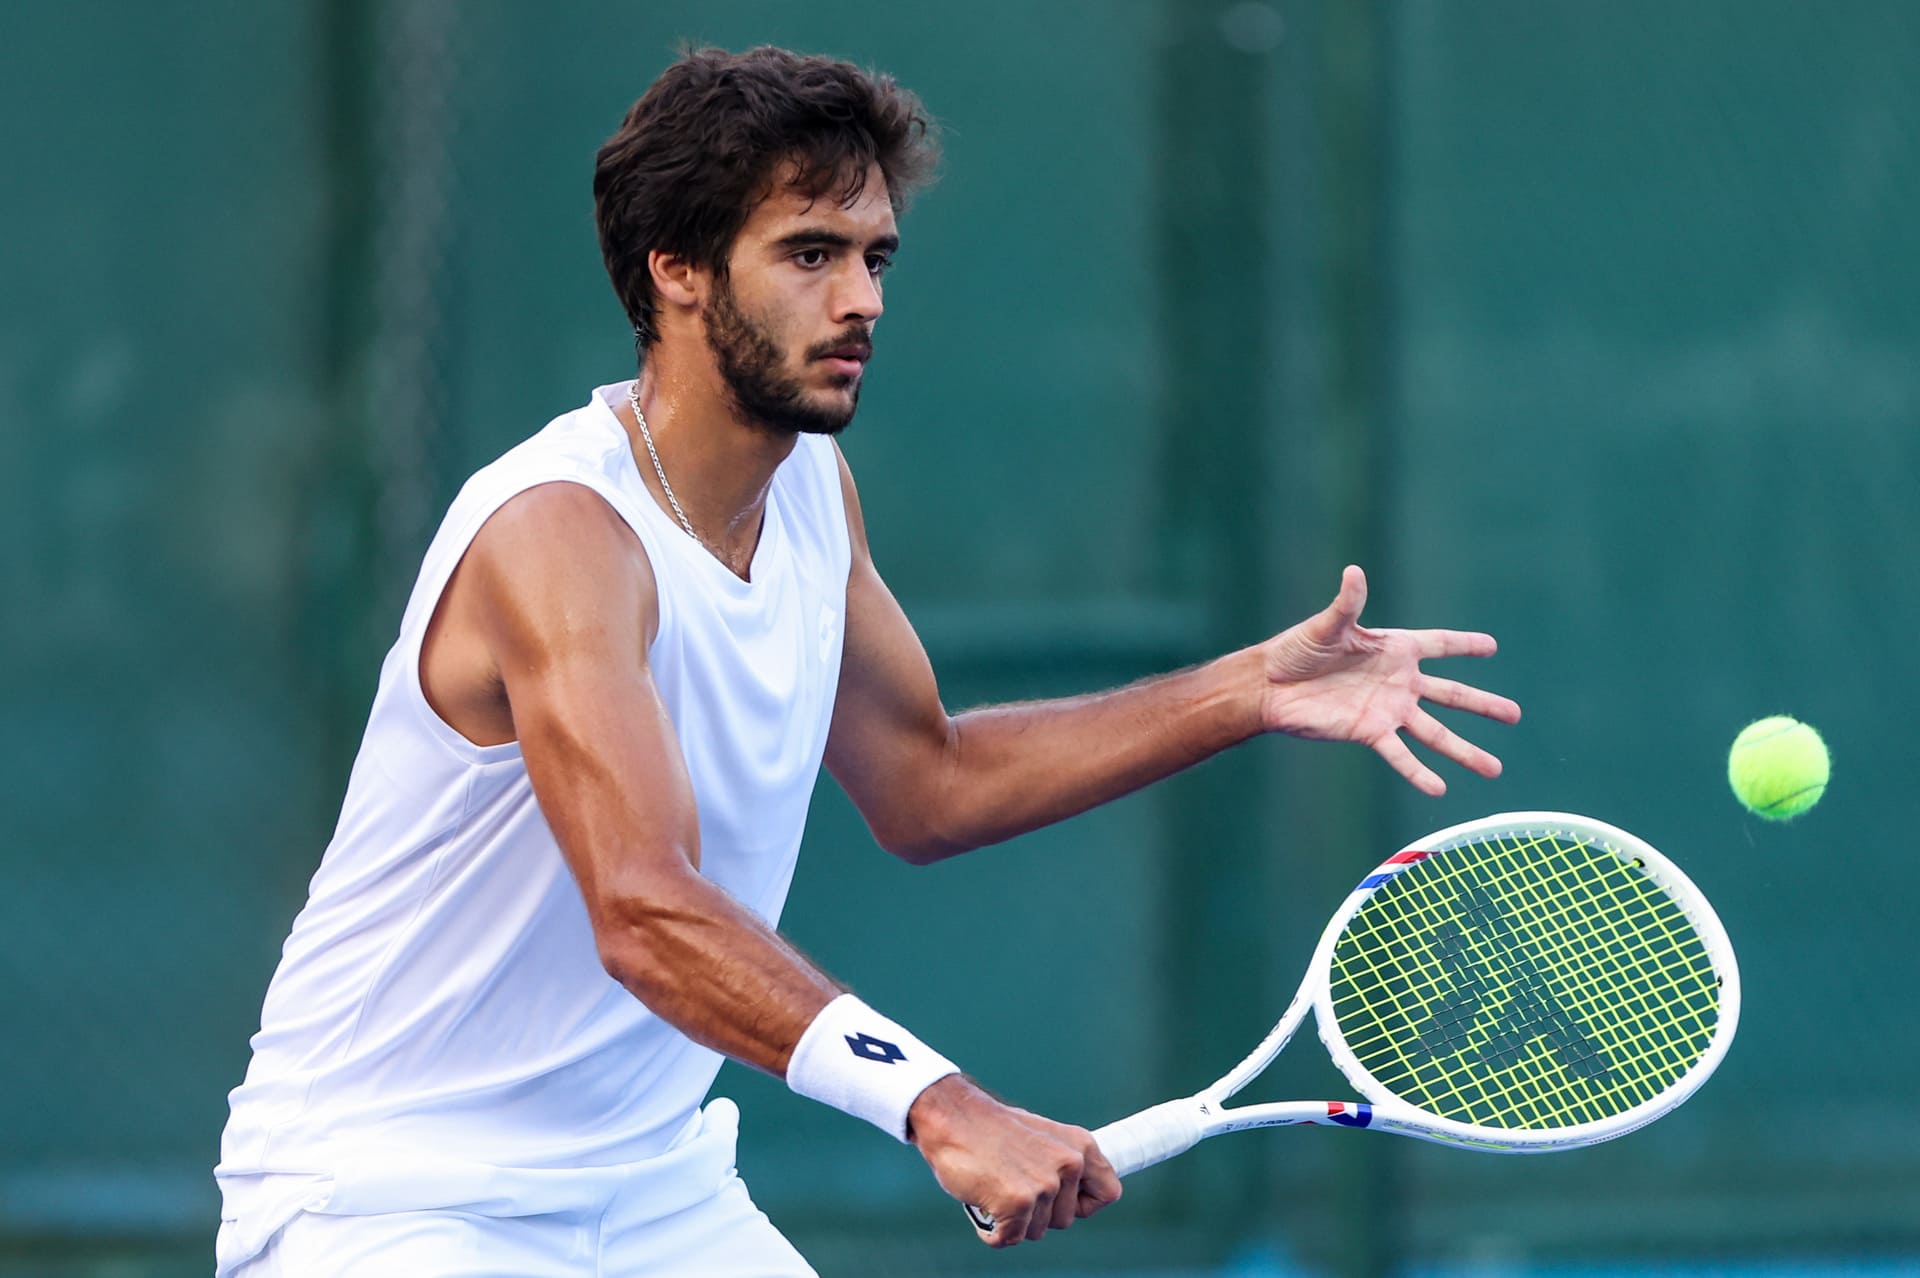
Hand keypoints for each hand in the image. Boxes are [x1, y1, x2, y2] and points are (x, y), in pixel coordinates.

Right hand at [909, 1075, 1120, 1246]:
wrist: (953, 1118)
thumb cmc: (991, 1130)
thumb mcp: (1043, 1138)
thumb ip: (1061, 1164)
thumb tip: (1070, 1195)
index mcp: (1080, 1146)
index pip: (1109, 1193)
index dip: (1084, 1205)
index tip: (1063, 1203)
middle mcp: (1069, 1164)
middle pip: (1065, 1220)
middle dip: (1038, 1214)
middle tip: (1013, 1188)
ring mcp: (1044, 1185)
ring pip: (1037, 1231)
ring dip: (1014, 1221)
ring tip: (996, 1190)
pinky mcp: (1018, 1202)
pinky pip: (1011, 1238)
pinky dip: (994, 1233)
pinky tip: (984, 1210)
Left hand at [1259, 565, 1521, 794]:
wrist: (1271, 686)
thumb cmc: (1297, 649)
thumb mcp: (1326, 625)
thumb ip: (1347, 603)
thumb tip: (1354, 571)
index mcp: (1394, 648)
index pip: (1440, 644)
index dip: (1465, 645)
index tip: (1492, 646)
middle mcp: (1399, 681)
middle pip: (1451, 695)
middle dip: (1483, 705)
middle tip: (1515, 714)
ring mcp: (1389, 709)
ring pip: (1436, 733)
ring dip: (1464, 751)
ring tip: (1494, 769)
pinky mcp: (1370, 732)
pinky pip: (1401, 755)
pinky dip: (1419, 773)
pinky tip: (1440, 789)